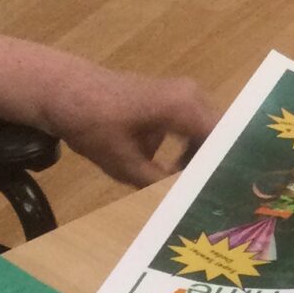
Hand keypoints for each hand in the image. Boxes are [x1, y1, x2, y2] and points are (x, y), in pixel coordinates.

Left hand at [38, 54, 215, 187]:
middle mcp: (192, 95)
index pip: (224, 140)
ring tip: (196, 188)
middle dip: (216, 165)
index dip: (228, 167)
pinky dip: (189, 148)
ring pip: (207, 132)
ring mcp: (183, 93)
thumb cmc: (92, 124)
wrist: (64, 91)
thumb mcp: (124, 164)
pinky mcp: (172, 98)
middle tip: (214, 196)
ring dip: (202, 158)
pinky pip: (193, 126)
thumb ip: (159, 183)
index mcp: (185, 108)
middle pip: (220, 135)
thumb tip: (186, 201)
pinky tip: (177, 172)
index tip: (228, 193)